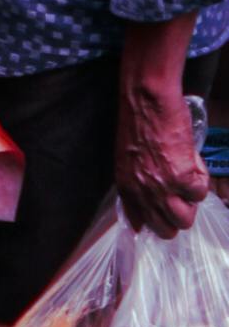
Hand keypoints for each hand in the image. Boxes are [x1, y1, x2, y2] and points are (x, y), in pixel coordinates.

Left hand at [116, 69, 210, 235]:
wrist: (145, 98)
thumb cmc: (137, 120)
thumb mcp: (128, 157)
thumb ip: (137, 181)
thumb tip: (151, 201)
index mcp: (126, 186)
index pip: (139, 222)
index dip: (157, 219)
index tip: (165, 214)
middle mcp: (141, 192)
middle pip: (166, 229)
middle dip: (178, 213)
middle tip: (180, 190)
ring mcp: (161, 187)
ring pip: (185, 218)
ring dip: (190, 199)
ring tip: (186, 174)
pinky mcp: (181, 177)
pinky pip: (201, 192)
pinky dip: (201, 177)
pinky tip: (191, 159)